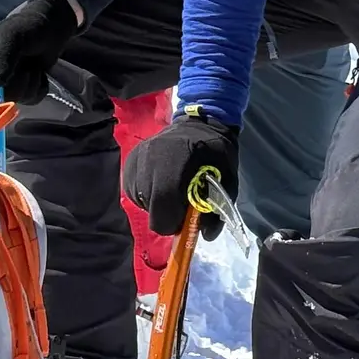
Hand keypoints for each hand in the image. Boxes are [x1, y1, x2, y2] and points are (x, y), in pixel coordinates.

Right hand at [0, 0, 80, 108]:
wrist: (52, 26)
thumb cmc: (27, 26)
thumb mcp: (13, 36)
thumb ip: (3, 58)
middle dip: (15, 87)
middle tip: (26, 67)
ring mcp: (9, 85)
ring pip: (17, 99)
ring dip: (30, 83)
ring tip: (33, 65)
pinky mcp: (25, 89)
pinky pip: (32, 99)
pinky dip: (40, 87)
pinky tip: (41, 72)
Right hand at [121, 110, 239, 238]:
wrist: (200, 122)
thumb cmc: (216, 152)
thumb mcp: (228, 180)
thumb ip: (218, 210)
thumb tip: (205, 236)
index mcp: (177, 158)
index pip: (163, 202)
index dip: (174, 220)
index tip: (185, 218)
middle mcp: (151, 157)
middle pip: (150, 206)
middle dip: (166, 214)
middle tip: (181, 205)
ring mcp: (137, 157)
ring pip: (140, 201)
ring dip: (156, 204)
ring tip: (172, 190)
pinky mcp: (130, 161)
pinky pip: (133, 191)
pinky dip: (147, 195)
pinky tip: (160, 185)